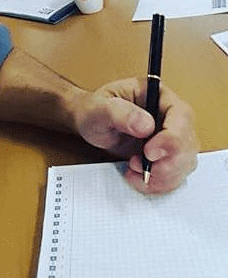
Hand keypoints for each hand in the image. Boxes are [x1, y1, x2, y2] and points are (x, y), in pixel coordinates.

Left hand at [73, 77, 197, 193]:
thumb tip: (146, 125)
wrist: (89, 123)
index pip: (181, 116)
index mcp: (158, 94)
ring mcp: (172, 136)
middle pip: (188, 143)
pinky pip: (175, 174)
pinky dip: (159, 183)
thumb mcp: (99, 108)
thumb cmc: (93, 109)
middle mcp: (171, 114)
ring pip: (185, 162)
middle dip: (166, 163)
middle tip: (136, 166)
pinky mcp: (168, 155)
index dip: (172, 138)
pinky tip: (137, 178)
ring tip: (132, 171)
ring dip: (161, 176)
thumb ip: (119, 113)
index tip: (149, 153)